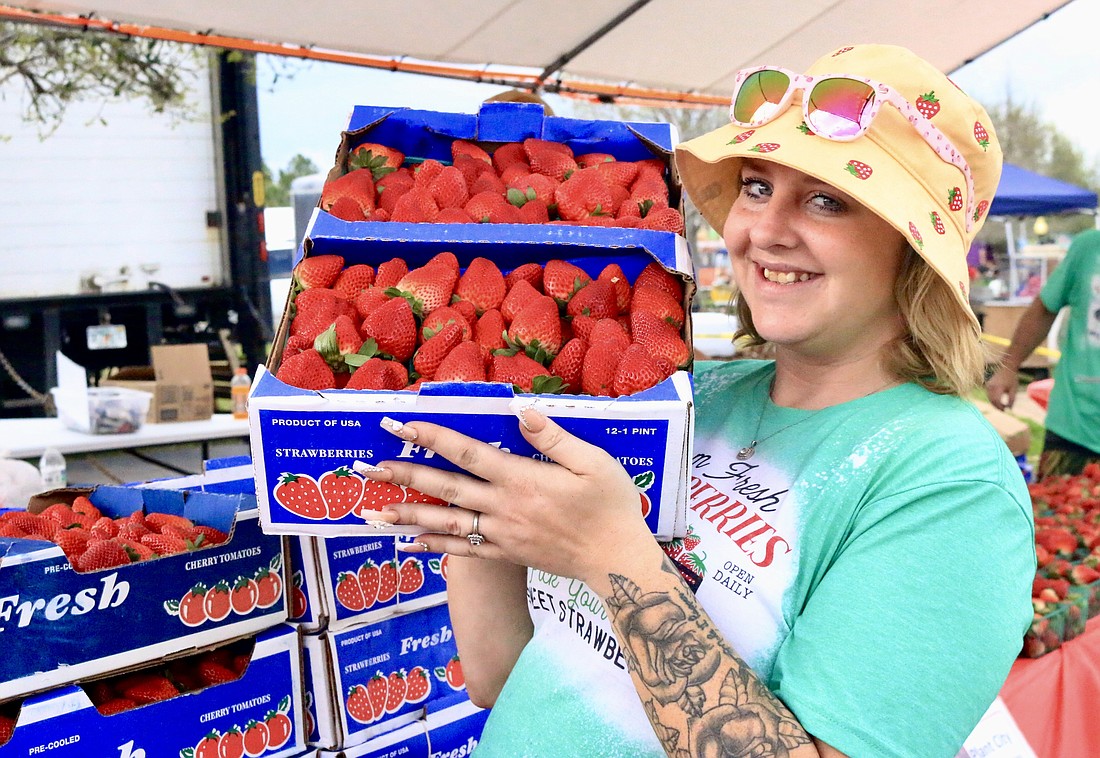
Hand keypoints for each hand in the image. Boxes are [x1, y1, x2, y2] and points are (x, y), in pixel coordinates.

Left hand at [362, 405, 653, 586]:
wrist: (617, 561)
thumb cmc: (611, 506)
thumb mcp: (593, 462)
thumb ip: (553, 438)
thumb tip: (519, 411)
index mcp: (522, 478)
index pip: (467, 452)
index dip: (432, 437)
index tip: (400, 426)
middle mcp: (503, 507)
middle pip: (444, 488)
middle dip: (402, 474)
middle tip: (365, 466)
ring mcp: (501, 534)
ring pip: (445, 522)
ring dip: (406, 515)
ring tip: (370, 512)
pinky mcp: (505, 554)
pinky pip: (462, 550)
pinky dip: (432, 547)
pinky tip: (407, 544)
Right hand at [985, 365, 1018, 410]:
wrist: (1007, 368)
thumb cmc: (1012, 379)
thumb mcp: (1013, 390)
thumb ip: (1012, 399)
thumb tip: (1009, 409)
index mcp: (998, 387)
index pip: (997, 401)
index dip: (1000, 407)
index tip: (1005, 410)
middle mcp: (991, 387)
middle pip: (992, 401)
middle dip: (997, 406)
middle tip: (1003, 410)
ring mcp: (988, 386)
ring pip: (989, 398)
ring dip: (994, 404)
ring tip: (1001, 406)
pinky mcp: (987, 385)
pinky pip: (988, 395)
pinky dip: (992, 399)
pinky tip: (998, 401)